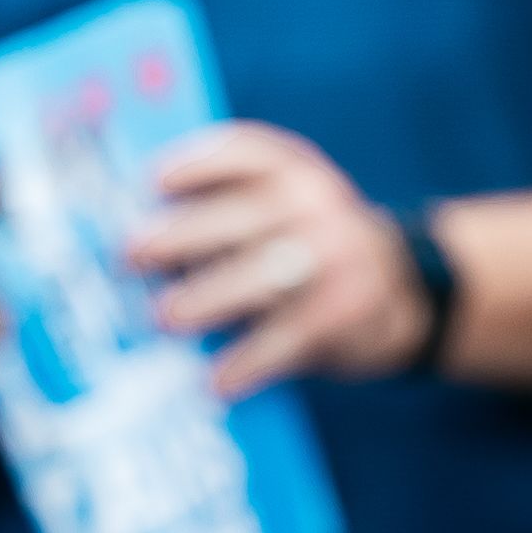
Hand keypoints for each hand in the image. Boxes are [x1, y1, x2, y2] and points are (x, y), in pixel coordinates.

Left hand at [131, 123, 437, 397]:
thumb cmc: (309, 250)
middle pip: (238, 215)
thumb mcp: (281, 211)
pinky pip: (286, 337)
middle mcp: (318, 202)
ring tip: (163, 319)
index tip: (150, 181)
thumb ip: (225, 212)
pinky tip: (214, 381)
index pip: (243, 151)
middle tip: (129, 255)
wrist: (402, 292)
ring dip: (205, 298)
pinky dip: (246, 362)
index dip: (195, 161)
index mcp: (294, 168)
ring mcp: (336, 255)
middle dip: (179, 235)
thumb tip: (136, 237)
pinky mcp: (346, 310)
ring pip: (260, 275)